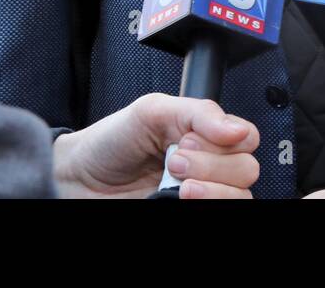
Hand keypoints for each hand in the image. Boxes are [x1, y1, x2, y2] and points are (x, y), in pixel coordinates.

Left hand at [52, 93, 259, 198]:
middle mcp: (209, 166)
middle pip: (247, 169)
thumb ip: (198, 112)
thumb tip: (236, 129)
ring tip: (177, 187)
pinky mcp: (189, 213)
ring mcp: (201, 194)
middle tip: (174, 162)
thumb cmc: (110, 142)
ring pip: (241, 197)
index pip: (247, 138)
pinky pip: (220, 214)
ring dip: (212, 191)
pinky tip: (177, 200)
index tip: (189, 140)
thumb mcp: (152, 110)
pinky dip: (207, 205)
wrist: (77, 180)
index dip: (227, 139)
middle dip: (213, 165)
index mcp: (205, 135)